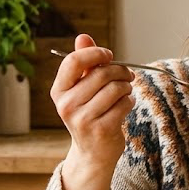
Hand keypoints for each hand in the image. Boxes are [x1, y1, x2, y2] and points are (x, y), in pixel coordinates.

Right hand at [52, 34, 135, 189]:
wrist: (93, 153)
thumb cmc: (89, 114)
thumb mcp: (82, 88)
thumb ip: (84, 63)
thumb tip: (83, 37)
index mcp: (59, 91)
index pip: (74, 61)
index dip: (96, 53)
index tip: (109, 56)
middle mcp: (66, 105)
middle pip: (101, 73)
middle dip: (120, 71)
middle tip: (127, 76)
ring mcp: (82, 119)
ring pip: (115, 88)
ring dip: (127, 88)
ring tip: (125, 92)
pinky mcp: (100, 130)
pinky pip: (124, 104)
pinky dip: (130, 102)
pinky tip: (125, 106)